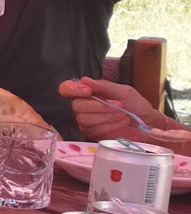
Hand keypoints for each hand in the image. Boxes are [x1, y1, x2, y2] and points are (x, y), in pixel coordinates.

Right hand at [58, 77, 185, 142]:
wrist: (147, 124)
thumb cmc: (136, 105)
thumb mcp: (124, 91)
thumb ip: (105, 86)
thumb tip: (84, 80)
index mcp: (89, 92)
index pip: (67, 88)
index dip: (72, 89)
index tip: (88, 91)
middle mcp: (84, 106)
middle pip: (76, 106)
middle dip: (98, 106)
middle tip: (118, 105)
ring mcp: (86, 121)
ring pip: (84, 119)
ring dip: (105, 116)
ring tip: (122, 114)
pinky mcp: (92, 133)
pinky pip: (93, 129)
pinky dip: (109, 125)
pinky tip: (121, 122)